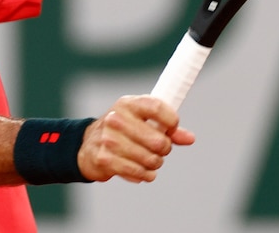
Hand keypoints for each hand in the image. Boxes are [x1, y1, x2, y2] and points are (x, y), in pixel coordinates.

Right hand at [77, 95, 194, 182]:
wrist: (88, 144)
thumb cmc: (122, 130)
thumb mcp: (142, 120)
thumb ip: (167, 128)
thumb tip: (190, 138)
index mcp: (128, 104)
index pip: (157, 108)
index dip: (172, 121)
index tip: (173, 128)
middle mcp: (116, 118)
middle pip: (158, 140)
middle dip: (164, 149)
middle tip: (159, 149)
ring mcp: (109, 139)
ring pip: (150, 159)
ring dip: (155, 163)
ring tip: (150, 160)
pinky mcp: (105, 159)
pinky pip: (139, 172)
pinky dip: (146, 174)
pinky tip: (143, 171)